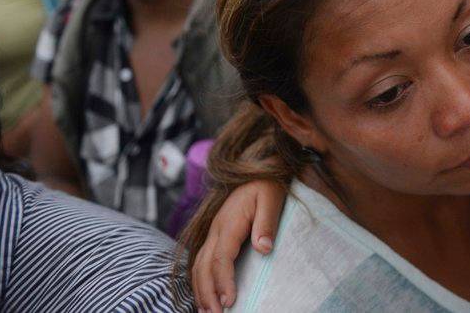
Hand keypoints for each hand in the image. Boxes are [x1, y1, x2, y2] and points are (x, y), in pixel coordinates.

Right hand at [191, 180, 286, 312]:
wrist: (257, 170)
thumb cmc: (267, 185)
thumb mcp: (271, 200)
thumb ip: (267, 223)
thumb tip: (265, 249)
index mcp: (228, 224)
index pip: (221, 258)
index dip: (223, 281)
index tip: (229, 301)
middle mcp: (215, 230)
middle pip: (203, 266)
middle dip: (207, 293)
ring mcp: (212, 233)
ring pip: (198, 266)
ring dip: (200, 290)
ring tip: (206, 312)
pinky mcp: (215, 235)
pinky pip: (201, 261)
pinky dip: (199, 280)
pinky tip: (204, 294)